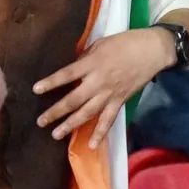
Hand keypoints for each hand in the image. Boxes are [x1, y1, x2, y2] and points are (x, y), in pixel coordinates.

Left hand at [34, 29, 175, 147]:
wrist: (152, 51)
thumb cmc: (125, 42)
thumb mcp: (101, 44)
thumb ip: (85, 58)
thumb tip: (73, 69)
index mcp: (92, 64)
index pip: (66, 75)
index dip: (51, 82)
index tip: (36, 90)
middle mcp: (98, 82)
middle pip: (73, 99)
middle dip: (56, 111)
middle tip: (41, 122)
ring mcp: (109, 94)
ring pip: (87, 113)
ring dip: (71, 125)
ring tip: (56, 135)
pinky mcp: (120, 101)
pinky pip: (108, 120)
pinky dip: (100, 133)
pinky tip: (91, 145)